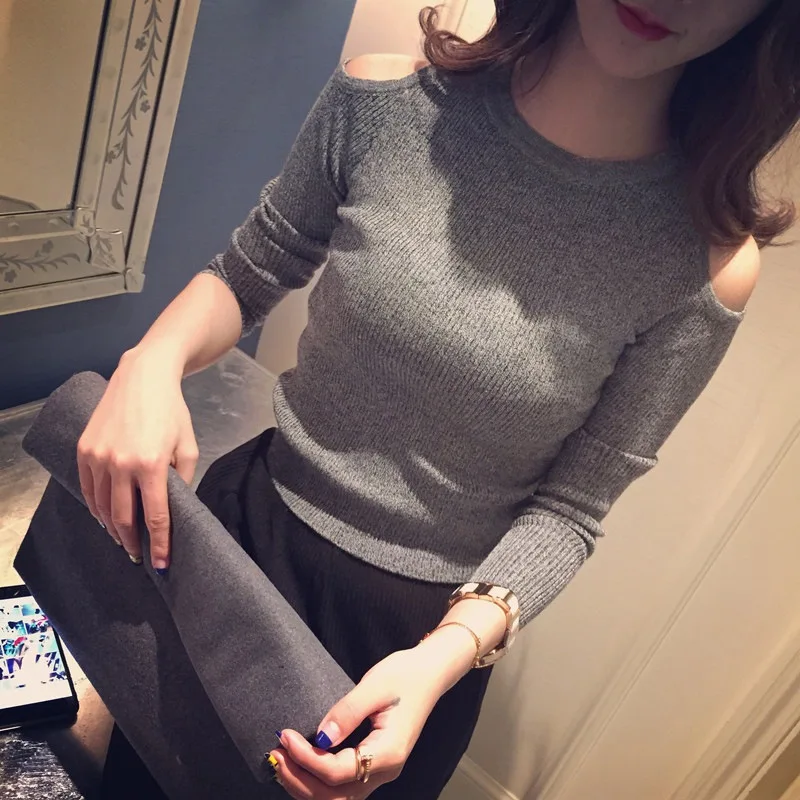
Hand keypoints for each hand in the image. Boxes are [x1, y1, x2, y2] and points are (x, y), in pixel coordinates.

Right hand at [76, 348, 198, 570]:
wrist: (143, 377)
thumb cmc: (172, 411)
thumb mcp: (188, 445)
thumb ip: (183, 479)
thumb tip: (177, 506)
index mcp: (151, 465)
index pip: (155, 516)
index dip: (159, 543)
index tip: (161, 563)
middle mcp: (121, 464)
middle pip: (124, 518)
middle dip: (133, 542)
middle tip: (139, 556)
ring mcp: (98, 457)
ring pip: (103, 507)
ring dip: (113, 528)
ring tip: (124, 540)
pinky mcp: (84, 450)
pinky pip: (89, 489)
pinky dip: (96, 507)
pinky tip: (106, 517)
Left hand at [268, 643, 463, 798]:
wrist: (430, 673)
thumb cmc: (405, 675)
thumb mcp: (374, 685)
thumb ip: (346, 712)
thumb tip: (320, 737)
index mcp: (388, 753)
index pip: (337, 772)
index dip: (306, 758)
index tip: (285, 735)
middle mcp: (385, 771)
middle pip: (334, 796)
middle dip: (299, 780)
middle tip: (275, 754)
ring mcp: (380, 771)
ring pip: (337, 798)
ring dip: (306, 786)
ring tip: (282, 762)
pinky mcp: (374, 764)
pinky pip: (342, 786)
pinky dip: (318, 781)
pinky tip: (301, 764)